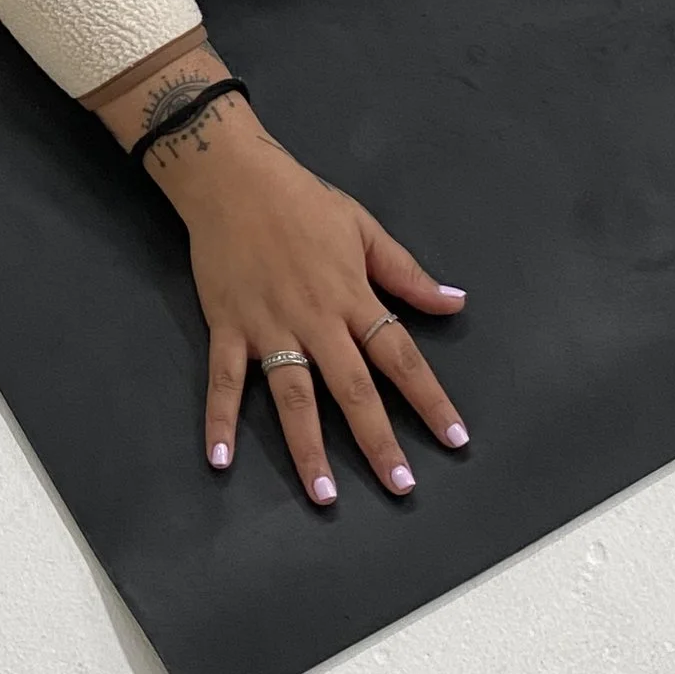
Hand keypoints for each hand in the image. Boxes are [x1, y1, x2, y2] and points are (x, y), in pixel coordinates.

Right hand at [75, 38, 468, 500]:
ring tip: (323, 495)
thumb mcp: (364, 229)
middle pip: (352, 388)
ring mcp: (268, 325)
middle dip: (378, 439)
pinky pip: (223, 380)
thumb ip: (406, 273)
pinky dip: (219, 419)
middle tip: (400, 486)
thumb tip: (455, 302)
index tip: (455, 439)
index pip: (399, 355)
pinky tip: (219, 459)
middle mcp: (315, 318)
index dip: (430, 399)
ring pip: (292, 395)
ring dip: (308, 446)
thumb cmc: (303, 202)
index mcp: (352, 295)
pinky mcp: (227, 326)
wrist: (232, 178)